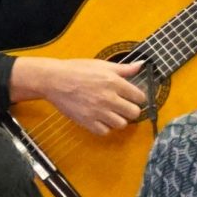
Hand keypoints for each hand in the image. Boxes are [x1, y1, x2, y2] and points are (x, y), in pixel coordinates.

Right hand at [12, 57, 147, 134]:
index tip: (133, 97)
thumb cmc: (77, 70)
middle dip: (131, 110)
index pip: (140, 97)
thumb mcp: (102, 65)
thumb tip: (141, 65)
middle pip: (134, 113)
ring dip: (119, 119)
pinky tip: (101, 119)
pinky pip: (104, 131)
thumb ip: (124, 68)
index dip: (138, 97)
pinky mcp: (87, 121)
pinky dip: (105, 127)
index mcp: (115, 82)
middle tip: (124, 106)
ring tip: (112, 113)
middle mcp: (109, 98)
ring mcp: (98, 111)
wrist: (55, 80)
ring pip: (121, 124)